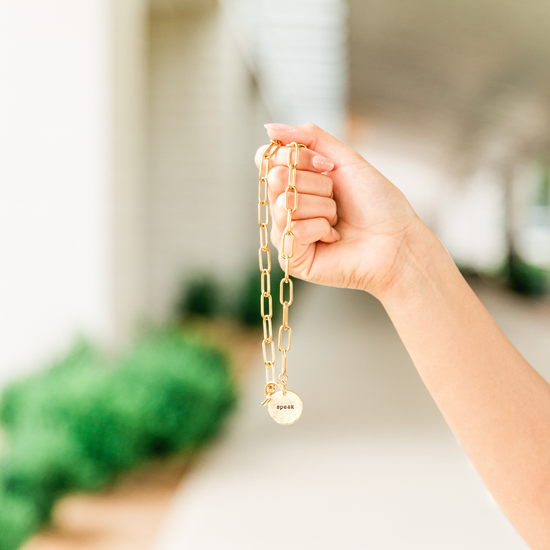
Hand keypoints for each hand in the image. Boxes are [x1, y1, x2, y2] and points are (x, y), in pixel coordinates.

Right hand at [255, 123, 425, 297]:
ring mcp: (286, 234)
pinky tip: (333, 237)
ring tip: (337, 220)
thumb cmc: (376, 204)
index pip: (268, 160)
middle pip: (276, 178)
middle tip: (336, 196)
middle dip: (317, 183)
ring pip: (286, 204)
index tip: (326, 166)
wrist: (397, 239)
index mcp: (294, 185)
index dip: (293, 156)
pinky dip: (321, 228)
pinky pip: (294, 230)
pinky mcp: (291, 259)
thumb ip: (309, 138)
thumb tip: (269, 129)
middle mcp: (285, 209)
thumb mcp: (344, 160)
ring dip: (323, 207)